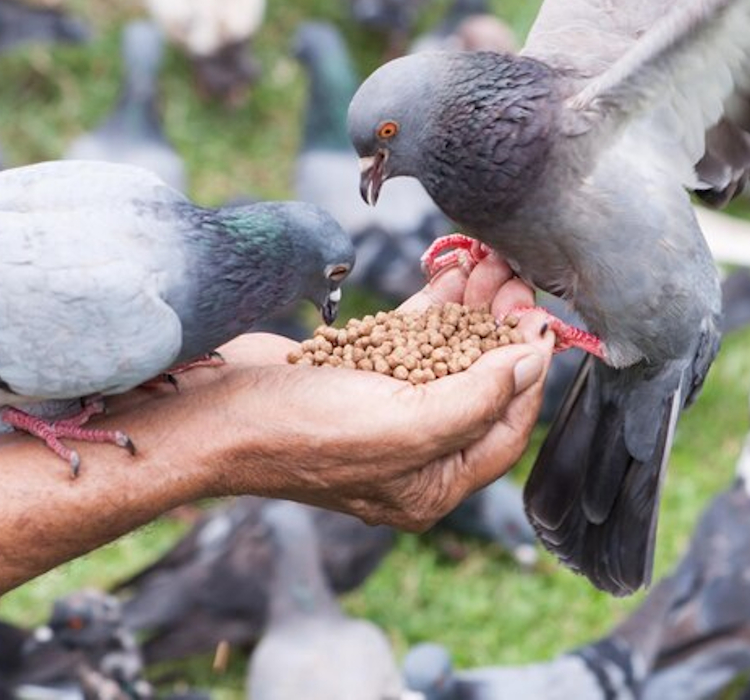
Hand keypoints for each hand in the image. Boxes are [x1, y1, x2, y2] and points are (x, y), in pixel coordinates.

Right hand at [105, 255, 553, 530]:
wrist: (209, 411)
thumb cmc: (298, 433)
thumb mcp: (403, 424)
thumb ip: (477, 399)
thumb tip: (531, 363)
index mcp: (429, 485)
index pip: (504, 430)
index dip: (528, 377)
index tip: (541, 324)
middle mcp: (411, 454)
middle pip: (478, 386)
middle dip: (500, 332)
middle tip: (515, 282)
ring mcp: (381, 414)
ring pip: (445, 357)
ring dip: (470, 310)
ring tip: (489, 264)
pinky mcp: (355, 377)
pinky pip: (408, 342)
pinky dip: (430, 309)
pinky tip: (451, 274)